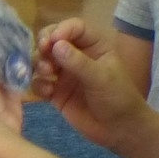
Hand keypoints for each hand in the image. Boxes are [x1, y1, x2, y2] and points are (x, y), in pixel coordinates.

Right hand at [32, 20, 147, 150]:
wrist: (119, 130)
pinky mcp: (55, 92)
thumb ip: (78, 62)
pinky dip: (39, 85)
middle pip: (53, 40)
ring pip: (42, 60)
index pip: (74, 28)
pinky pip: (39, 83)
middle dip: (45, 45)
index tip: (53, 41)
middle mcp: (76, 55)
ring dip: (39, 63)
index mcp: (94, 45)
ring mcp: (64, 74)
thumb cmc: (118, 98)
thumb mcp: (101, 77)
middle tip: (42, 52)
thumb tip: (56, 46)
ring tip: (47, 74)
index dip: (61, 30)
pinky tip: (48, 93)